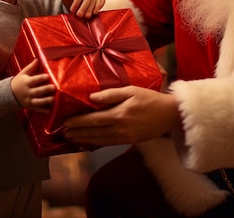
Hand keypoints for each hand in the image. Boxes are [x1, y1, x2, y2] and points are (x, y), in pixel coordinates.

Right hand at [10, 59, 55, 112]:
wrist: (8, 94)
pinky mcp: (29, 106)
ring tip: (53, 99)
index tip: (48, 76)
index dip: (41, 78)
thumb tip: (38, 59)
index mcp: (26, 83)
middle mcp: (27, 92)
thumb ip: (31, 67)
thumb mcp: (22, 74)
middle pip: (37, 91)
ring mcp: (28, 100)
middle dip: (45, 89)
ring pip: (37, 101)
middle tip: (54, 87)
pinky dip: (43, 110)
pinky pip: (36, 109)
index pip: (34, 80)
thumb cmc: (18, 82)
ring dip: (45, 101)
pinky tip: (49, 110)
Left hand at [63, 86, 179, 145]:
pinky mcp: (129, 141)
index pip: (93, 120)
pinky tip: (91, 140)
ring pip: (100, 140)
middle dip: (77, 132)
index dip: (78, 122)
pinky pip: (109, 143)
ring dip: (84, 139)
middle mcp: (120, 128)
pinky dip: (97, 142)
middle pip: (94, 132)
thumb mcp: (131, 90)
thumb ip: (111, 94)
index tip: (65, 122)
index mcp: (119, 114)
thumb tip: (92, 97)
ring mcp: (125, 137)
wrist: (169, 115)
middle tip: (64, 132)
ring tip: (72, 137)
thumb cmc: (151, 99)